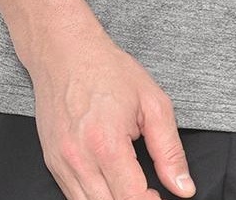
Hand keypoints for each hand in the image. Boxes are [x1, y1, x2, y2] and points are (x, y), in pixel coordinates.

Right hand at [27, 17, 195, 199]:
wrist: (64, 51)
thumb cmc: (106, 70)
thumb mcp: (152, 102)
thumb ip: (169, 150)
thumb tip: (183, 187)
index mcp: (107, 144)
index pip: (131, 199)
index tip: (159, 196)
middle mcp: (79, 160)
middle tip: (149, 193)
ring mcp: (61, 164)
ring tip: (130, 187)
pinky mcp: (52, 163)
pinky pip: (73, 196)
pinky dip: (94, 197)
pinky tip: (109, 182)